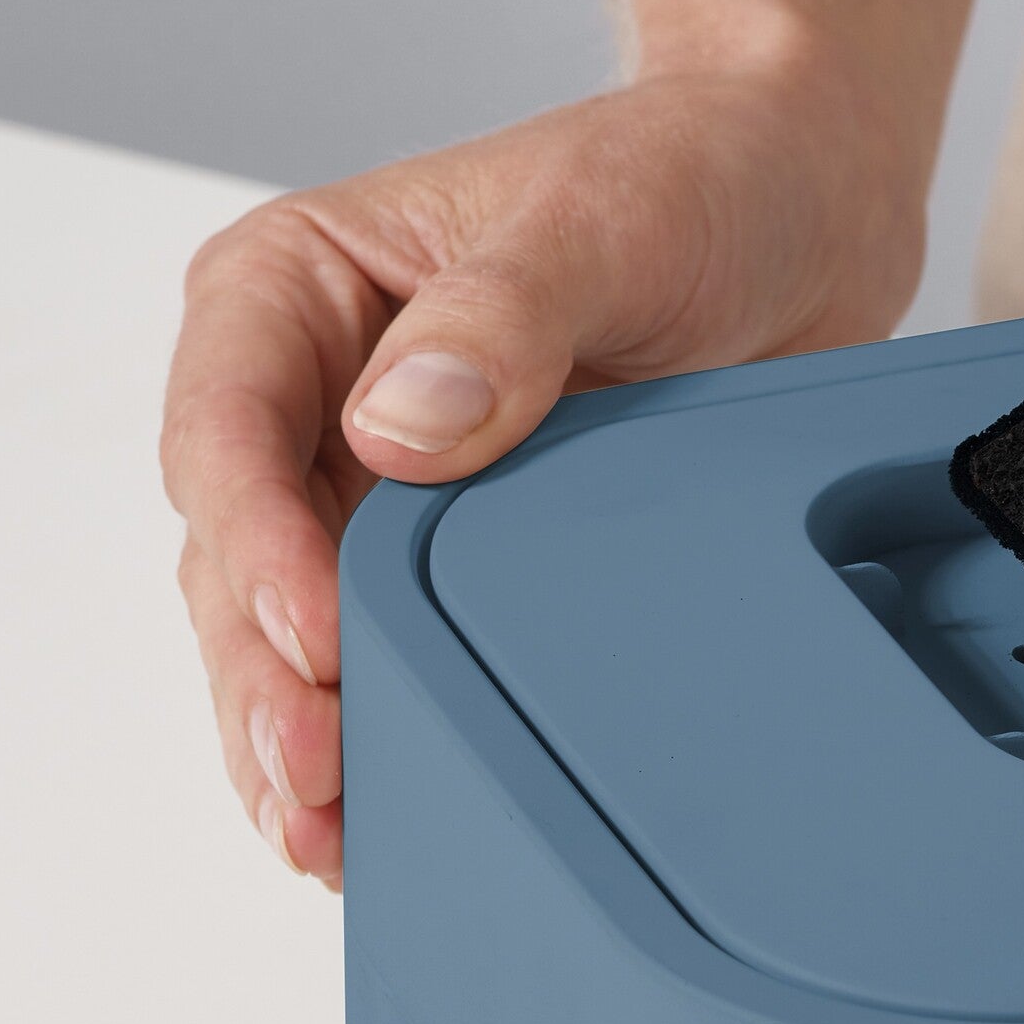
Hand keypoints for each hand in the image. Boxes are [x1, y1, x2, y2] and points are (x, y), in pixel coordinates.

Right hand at [159, 61, 923, 882]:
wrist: (796, 214)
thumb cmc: (685, 180)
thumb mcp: (600, 222)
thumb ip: (498, 316)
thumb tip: (400, 426)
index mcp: (296, 290)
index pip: (227, 426)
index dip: (253, 543)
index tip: (313, 634)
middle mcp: (307, 400)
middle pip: (237, 560)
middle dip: (265, 680)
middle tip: (314, 780)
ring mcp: (364, 497)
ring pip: (283, 640)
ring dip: (297, 743)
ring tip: (327, 843)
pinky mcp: (440, 568)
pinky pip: (376, 668)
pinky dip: (371, 749)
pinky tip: (376, 829)